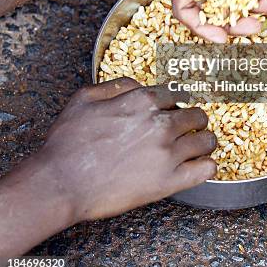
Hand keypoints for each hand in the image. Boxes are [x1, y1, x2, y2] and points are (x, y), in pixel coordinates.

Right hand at [41, 79, 215, 221]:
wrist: (60, 183)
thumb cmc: (67, 142)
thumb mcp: (85, 97)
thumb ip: (116, 85)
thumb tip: (138, 84)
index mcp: (143, 100)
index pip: (177, 96)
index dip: (176, 105)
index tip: (174, 112)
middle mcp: (161, 123)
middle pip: (197, 115)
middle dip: (194, 121)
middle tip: (187, 130)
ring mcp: (167, 153)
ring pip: (207, 140)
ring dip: (204, 142)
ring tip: (197, 147)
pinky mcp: (168, 182)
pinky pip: (206, 169)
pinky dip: (207, 166)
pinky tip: (199, 166)